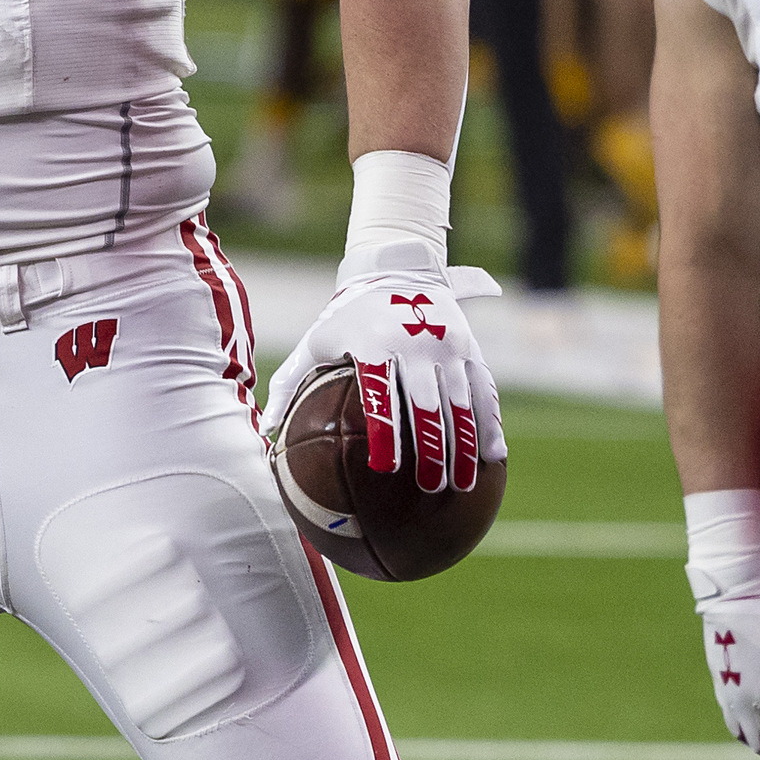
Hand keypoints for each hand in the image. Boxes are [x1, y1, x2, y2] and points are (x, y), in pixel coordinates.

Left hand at [261, 243, 501, 492]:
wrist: (396, 270)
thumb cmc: (346, 318)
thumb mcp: (314, 341)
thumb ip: (290, 384)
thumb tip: (265, 430)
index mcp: (374, 344)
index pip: (380, 393)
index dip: (384, 430)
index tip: (385, 467)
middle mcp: (415, 343)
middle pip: (427, 403)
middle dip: (432, 448)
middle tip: (431, 488)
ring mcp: (447, 345)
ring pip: (461, 401)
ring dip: (465, 445)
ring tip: (462, 485)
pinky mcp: (470, 347)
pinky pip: (484, 390)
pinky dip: (489, 424)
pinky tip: (493, 459)